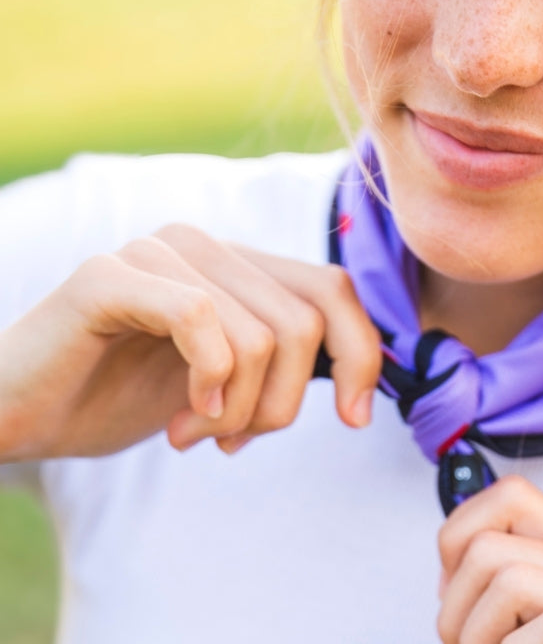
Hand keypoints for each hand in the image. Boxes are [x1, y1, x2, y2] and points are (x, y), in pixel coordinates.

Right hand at [0, 224, 380, 460]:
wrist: (19, 414)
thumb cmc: (120, 397)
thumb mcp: (225, 385)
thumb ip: (283, 365)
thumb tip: (361, 391)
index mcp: (238, 264)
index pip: (333, 290)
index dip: (360, 354)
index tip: (355, 418)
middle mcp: (207, 245)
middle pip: (304, 323)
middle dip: (281, 404)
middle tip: (232, 444)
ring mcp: (159, 253)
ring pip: (261, 335)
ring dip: (236, 412)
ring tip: (193, 434)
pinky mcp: (112, 277)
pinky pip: (201, 319)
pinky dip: (208, 383)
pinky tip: (183, 420)